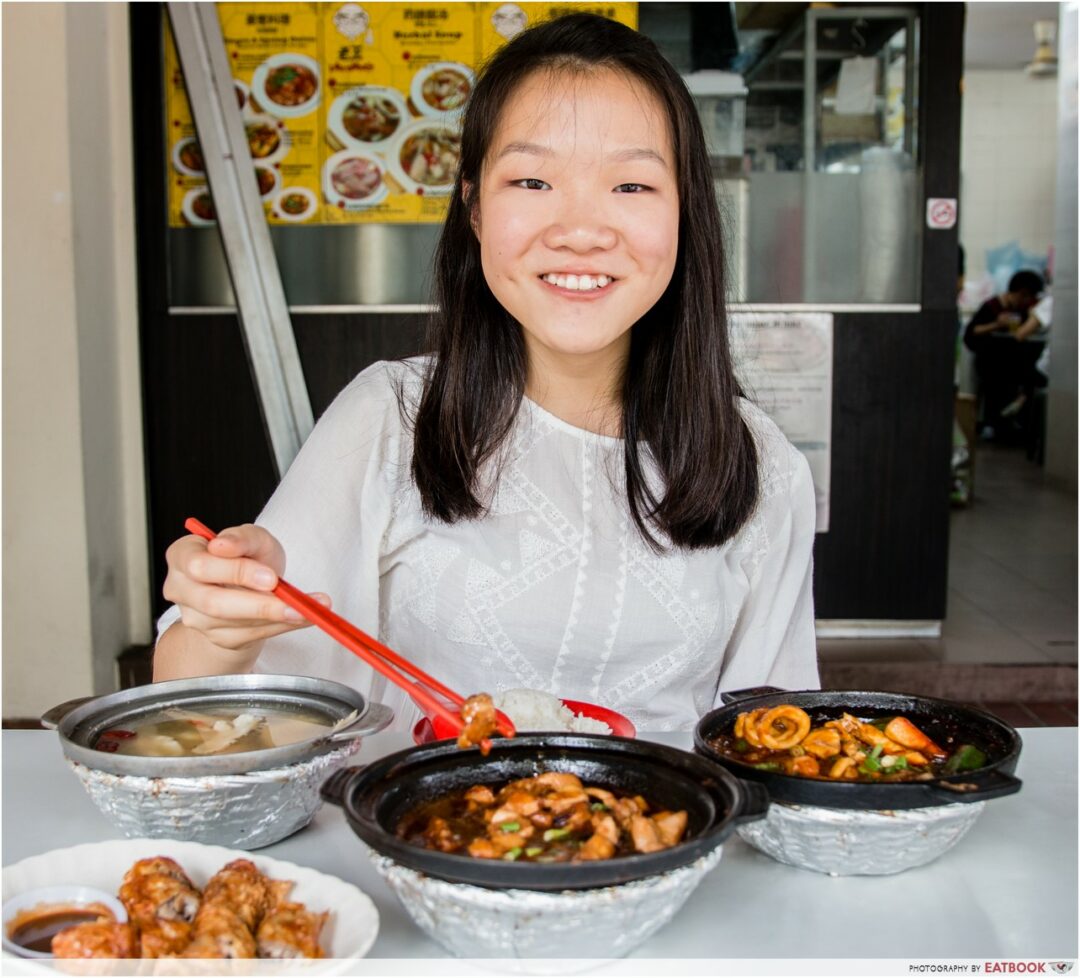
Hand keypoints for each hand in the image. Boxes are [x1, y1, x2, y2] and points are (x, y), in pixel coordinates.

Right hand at [163, 523, 329, 652]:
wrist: (254, 584)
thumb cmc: (249, 555)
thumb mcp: (252, 537)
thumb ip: (242, 538)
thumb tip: (222, 546)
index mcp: (182, 556)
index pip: (199, 566)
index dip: (234, 572)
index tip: (270, 577)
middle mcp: (181, 589)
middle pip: (212, 602)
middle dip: (258, 604)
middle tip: (295, 602)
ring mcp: (196, 617)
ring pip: (234, 624)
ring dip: (276, 618)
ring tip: (309, 609)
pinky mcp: (218, 638)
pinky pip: (250, 635)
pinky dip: (280, 626)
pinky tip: (302, 617)